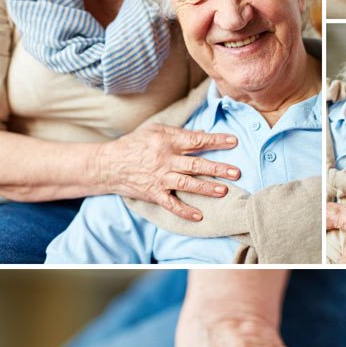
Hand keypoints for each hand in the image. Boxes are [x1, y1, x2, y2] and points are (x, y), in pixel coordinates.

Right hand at [96, 124, 239, 219]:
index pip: (196, 140)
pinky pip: (171, 204)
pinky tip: (199, 216)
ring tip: (224, 190)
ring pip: (187, 184)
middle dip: (217, 168)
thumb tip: (201, 134)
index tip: (234, 142)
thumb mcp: (155, 130)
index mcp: (167, 141)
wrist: (109, 164)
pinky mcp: (154, 193)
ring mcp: (160, 178)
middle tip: (236, 172)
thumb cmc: (134, 144)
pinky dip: (185, 211)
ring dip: (206, 188)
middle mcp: (165, 160)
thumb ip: (179, 132)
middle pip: (196, 164)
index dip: (216, 141)